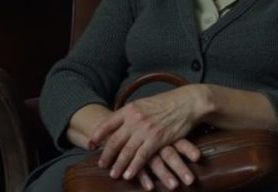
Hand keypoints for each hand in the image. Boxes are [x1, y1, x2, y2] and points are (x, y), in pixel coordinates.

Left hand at [90, 85, 206, 180]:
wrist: (187, 102)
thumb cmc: (167, 102)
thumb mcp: (145, 103)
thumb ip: (132, 113)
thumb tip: (121, 120)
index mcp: (129, 109)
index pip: (107, 123)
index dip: (97, 135)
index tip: (90, 144)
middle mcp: (134, 119)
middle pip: (114, 140)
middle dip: (106, 154)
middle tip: (102, 164)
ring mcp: (145, 129)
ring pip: (126, 151)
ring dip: (118, 164)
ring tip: (113, 174)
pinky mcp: (157, 139)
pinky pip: (141, 156)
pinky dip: (134, 167)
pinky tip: (128, 175)